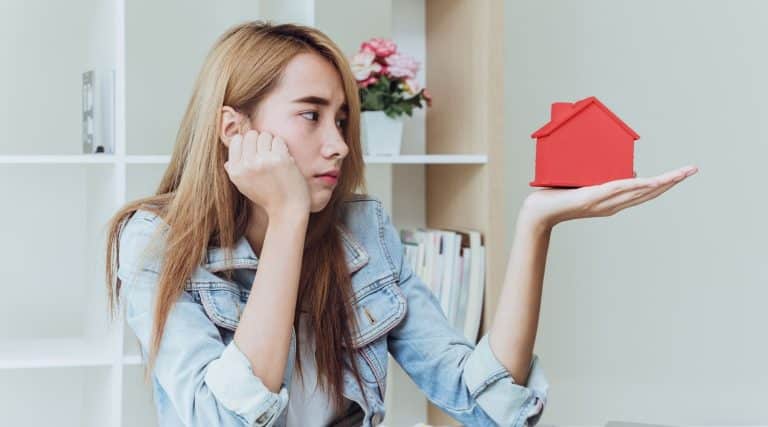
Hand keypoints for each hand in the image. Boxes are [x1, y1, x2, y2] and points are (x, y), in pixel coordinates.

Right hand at [224, 130, 310, 218]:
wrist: (287, 210)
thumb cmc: (267, 198)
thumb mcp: (244, 187)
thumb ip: (235, 172)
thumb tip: (227, 162)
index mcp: (235, 171)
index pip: (236, 140)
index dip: (247, 143)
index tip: (255, 151)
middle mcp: (246, 165)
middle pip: (251, 135)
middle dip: (260, 140)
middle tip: (267, 153)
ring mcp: (262, 161)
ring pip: (265, 135)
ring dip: (272, 143)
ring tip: (275, 156)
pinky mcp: (279, 159)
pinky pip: (278, 140)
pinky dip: (282, 147)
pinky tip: (284, 158)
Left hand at [521, 165, 698, 228]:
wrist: (537, 214)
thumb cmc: (555, 198)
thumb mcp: (582, 183)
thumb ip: (600, 176)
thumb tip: (624, 166)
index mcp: (611, 202)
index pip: (643, 192)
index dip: (663, 184)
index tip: (680, 175)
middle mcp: (612, 205)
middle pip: (648, 192)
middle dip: (672, 181)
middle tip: (692, 170)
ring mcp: (604, 202)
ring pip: (638, 191)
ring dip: (661, 182)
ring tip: (681, 173)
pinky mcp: (593, 196)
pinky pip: (617, 189)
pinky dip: (635, 184)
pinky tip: (650, 179)